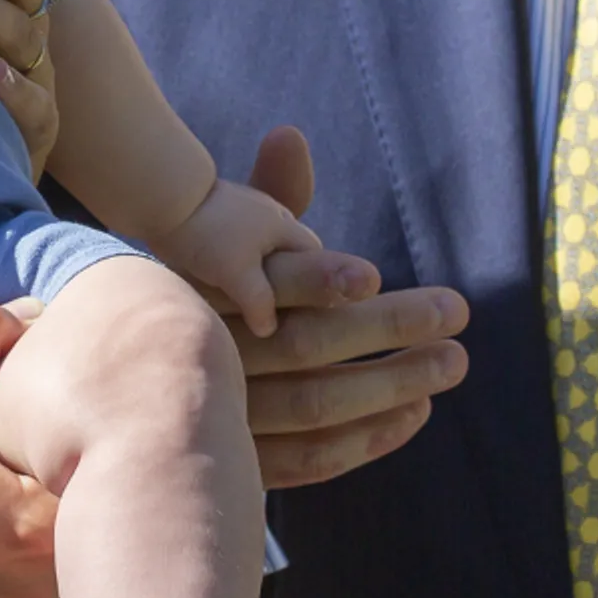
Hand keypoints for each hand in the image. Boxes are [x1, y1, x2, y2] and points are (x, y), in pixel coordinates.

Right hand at [0, 293, 60, 597]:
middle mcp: (45, 582)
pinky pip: (41, 554)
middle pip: (90, 490)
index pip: (99, 451)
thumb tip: (37, 316)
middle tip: (18, 418)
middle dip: (62, 446)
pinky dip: (24, 522)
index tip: (40, 394)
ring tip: (1, 454)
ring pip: (69, 524)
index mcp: (34, 526)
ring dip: (45, 485)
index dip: (74, 410)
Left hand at [143, 176, 321, 337]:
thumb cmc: (206, 235)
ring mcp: (242, 208)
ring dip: (253, 269)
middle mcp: (269, 212)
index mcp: (284, 225)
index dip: (312, 284)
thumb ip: (261, 304)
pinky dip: (230, 259)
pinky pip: (233, 242)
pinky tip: (214, 275)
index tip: (298, 310)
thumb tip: (270, 329)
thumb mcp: (238, 275)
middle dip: (282, 278)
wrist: (162, 196)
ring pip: (258, 247)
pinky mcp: (214, 212)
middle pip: (286, 252)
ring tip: (237, 295)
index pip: (313, 257)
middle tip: (266, 307)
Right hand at [223, 126, 471, 486]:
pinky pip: (310, 460)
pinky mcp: (242, 463)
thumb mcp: (233, 240)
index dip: (324, 280)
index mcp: (210, 299)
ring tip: (451, 362)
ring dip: (392, 386)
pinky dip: (366, 440)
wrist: (140, 385)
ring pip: (317, 406)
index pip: (274, 287)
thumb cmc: (207, 298)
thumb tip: (290, 134)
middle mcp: (213, 360)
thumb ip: (273, 194)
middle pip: (306, 346)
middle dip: (388, 327)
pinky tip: (414, 413)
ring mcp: (225, 420)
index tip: (376, 273)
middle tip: (456, 310)